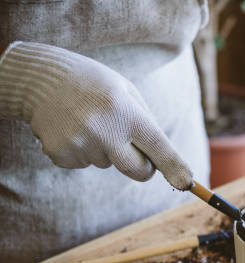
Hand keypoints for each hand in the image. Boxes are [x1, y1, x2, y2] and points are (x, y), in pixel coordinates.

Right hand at [0, 42, 192, 189]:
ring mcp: (80, 144)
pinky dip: (84, 151)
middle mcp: (104, 130)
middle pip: (138, 171)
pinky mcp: (61, 155)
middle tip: (132, 146)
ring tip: (88, 121)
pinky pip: (85, 163)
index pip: (158, 147)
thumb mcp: (127, 92)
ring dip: (105, 149)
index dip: (174, 167)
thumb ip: (147, 124)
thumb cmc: (94, 84)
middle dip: (143, 166)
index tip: (187, 182)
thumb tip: (166, 161)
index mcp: (125, 111)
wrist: (40, 79)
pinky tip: (72, 128)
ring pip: (109, 164)